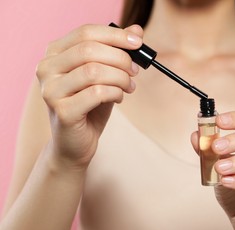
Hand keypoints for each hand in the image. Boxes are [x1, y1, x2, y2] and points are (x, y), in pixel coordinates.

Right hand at [36, 24, 142, 169]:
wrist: (76, 143)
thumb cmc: (90, 106)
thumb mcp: (106, 75)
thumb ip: (117, 52)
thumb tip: (137, 30)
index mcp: (55, 53)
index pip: (85, 32)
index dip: (115, 35)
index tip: (138, 42)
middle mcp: (47, 68)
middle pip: (90, 49)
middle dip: (121, 58)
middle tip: (135, 71)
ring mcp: (51, 90)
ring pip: (94, 71)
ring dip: (120, 78)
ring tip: (129, 87)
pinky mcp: (62, 111)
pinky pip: (97, 93)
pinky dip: (115, 93)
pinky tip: (118, 98)